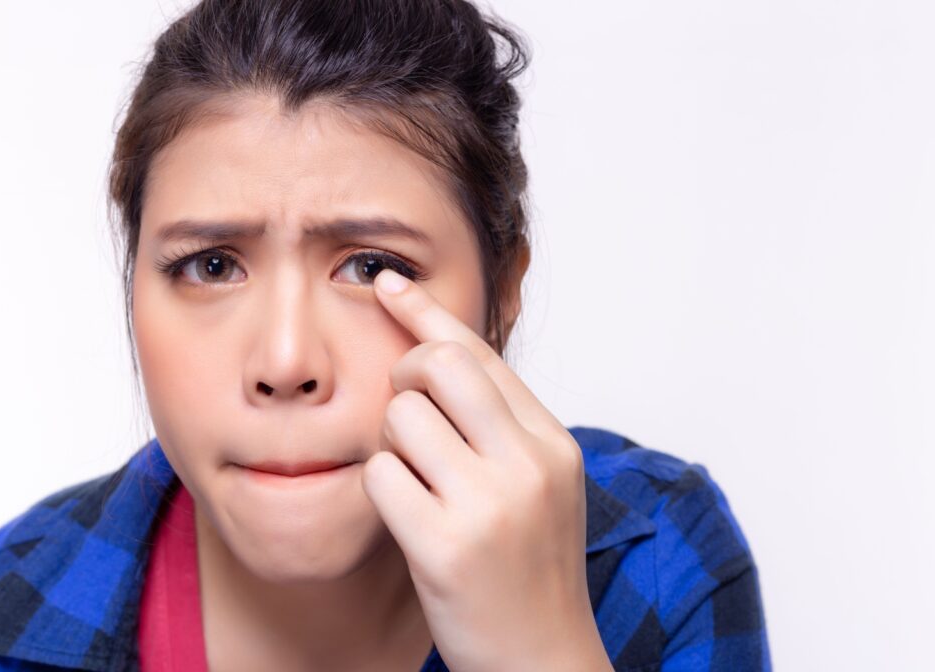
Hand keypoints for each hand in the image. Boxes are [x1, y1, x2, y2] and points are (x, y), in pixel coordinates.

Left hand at [360, 269, 613, 671]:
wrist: (542, 663)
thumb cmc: (530, 572)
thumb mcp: (538, 487)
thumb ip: (499, 424)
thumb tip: (433, 354)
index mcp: (554, 443)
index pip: (480, 352)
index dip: (427, 314)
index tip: (387, 285)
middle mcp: (529, 463)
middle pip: (438, 364)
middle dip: (403, 377)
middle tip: (408, 416)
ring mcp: (490, 503)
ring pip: (400, 418)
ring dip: (392, 447)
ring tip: (421, 488)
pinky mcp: (445, 546)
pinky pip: (379, 475)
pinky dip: (382, 492)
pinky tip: (409, 523)